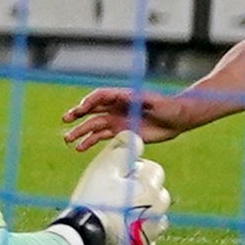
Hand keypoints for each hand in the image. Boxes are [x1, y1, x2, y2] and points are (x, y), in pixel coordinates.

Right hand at [57, 134, 169, 244]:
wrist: (84, 238)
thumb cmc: (94, 197)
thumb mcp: (105, 166)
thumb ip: (123, 148)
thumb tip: (135, 137)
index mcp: (152, 189)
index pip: (153, 170)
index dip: (134, 169)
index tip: (116, 176)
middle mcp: (159, 211)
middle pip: (157, 192)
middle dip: (141, 188)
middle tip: (115, 192)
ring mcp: (153, 232)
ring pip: (155, 213)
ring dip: (142, 209)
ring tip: (117, 210)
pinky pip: (147, 234)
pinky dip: (137, 229)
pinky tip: (120, 226)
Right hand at [59, 86, 206, 149]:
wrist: (178, 119)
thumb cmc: (168, 106)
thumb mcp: (154, 101)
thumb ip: (139, 99)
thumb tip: (125, 96)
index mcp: (121, 96)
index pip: (99, 97)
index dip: (89, 102)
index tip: (81, 109)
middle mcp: (116, 108)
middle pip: (91, 110)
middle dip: (77, 114)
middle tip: (65, 120)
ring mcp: (117, 121)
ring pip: (94, 126)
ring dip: (80, 132)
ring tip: (68, 140)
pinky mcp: (122, 134)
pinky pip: (102, 138)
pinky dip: (90, 142)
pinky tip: (81, 147)